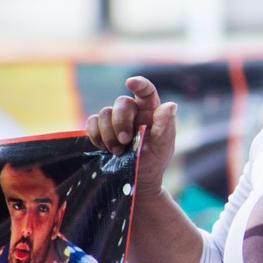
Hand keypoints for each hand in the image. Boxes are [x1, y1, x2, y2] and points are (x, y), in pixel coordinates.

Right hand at [85, 76, 176, 195]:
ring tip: (118, 151)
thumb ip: (165, 125)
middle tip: (125, 141)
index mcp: (150, 112)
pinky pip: (91, 122)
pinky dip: (96, 135)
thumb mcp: (163, 146)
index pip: (146, 91)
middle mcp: (132, 112)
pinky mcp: (100, 130)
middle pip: (121, 103)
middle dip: (120, 122)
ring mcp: (115, 120)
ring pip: (104, 113)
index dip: (139, 84)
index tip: (130, 82)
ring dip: (109, 133)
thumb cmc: (154, 161)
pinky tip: (104, 148)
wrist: (136, 180)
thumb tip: (170, 105)